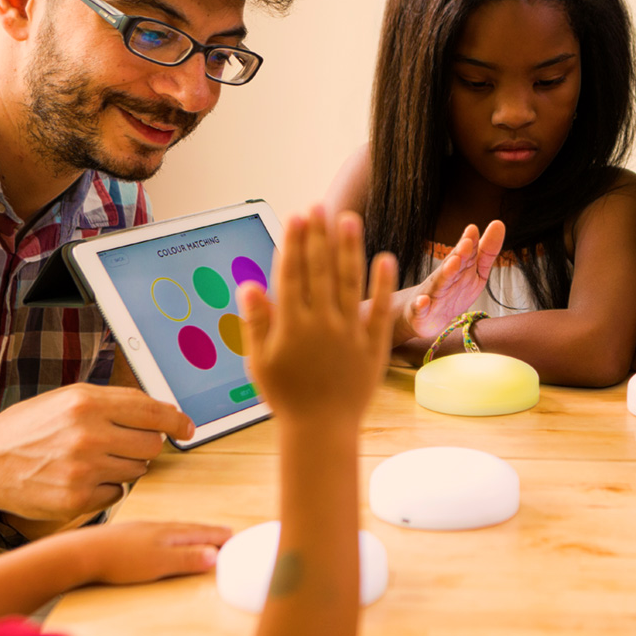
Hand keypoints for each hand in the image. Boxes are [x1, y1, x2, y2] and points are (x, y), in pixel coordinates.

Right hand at [0, 384, 193, 520]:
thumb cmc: (30, 428)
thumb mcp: (69, 399)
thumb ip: (117, 403)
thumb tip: (166, 412)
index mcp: (87, 403)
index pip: (152, 412)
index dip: (176, 421)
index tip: (187, 428)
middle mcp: (87, 435)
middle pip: (151, 445)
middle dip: (143, 445)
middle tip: (120, 445)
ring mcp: (83, 470)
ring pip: (138, 470)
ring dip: (125, 467)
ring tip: (93, 460)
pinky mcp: (77, 499)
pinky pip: (118, 494)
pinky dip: (107, 488)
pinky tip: (82, 479)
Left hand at [70, 521, 231, 583]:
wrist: (81, 554)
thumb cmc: (119, 560)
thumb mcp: (159, 563)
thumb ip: (187, 559)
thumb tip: (214, 555)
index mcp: (169, 533)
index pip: (201, 533)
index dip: (218, 536)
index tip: (233, 536)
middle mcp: (157, 527)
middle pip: (189, 529)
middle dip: (208, 532)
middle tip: (224, 533)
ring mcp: (140, 531)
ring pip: (173, 530)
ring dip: (190, 533)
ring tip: (198, 535)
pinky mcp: (126, 537)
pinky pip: (158, 533)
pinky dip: (170, 537)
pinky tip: (163, 541)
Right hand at [237, 206, 395, 421]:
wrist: (321, 430)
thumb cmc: (286, 396)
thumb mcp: (260, 361)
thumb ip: (256, 321)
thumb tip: (249, 283)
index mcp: (291, 325)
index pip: (292, 274)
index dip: (294, 243)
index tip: (297, 216)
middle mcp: (320, 324)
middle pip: (321, 271)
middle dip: (320, 236)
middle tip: (321, 205)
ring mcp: (348, 334)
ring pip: (349, 283)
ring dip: (349, 249)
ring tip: (350, 219)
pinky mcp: (372, 346)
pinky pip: (378, 311)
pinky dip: (382, 285)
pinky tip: (385, 257)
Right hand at [398, 220, 503, 340]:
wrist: (423, 316)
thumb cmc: (452, 291)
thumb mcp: (475, 272)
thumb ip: (487, 252)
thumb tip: (499, 223)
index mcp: (458, 269)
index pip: (466, 254)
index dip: (470, 243)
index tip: (474, 230)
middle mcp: (444, 278)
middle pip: (452, 265)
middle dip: (459, 254)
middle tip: (467, 242)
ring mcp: (431, 294)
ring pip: (439, 283)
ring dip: (445, 273)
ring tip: (453, 262)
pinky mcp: (420, 312)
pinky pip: (419, 308)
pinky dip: (420, 305)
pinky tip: (422, 301)